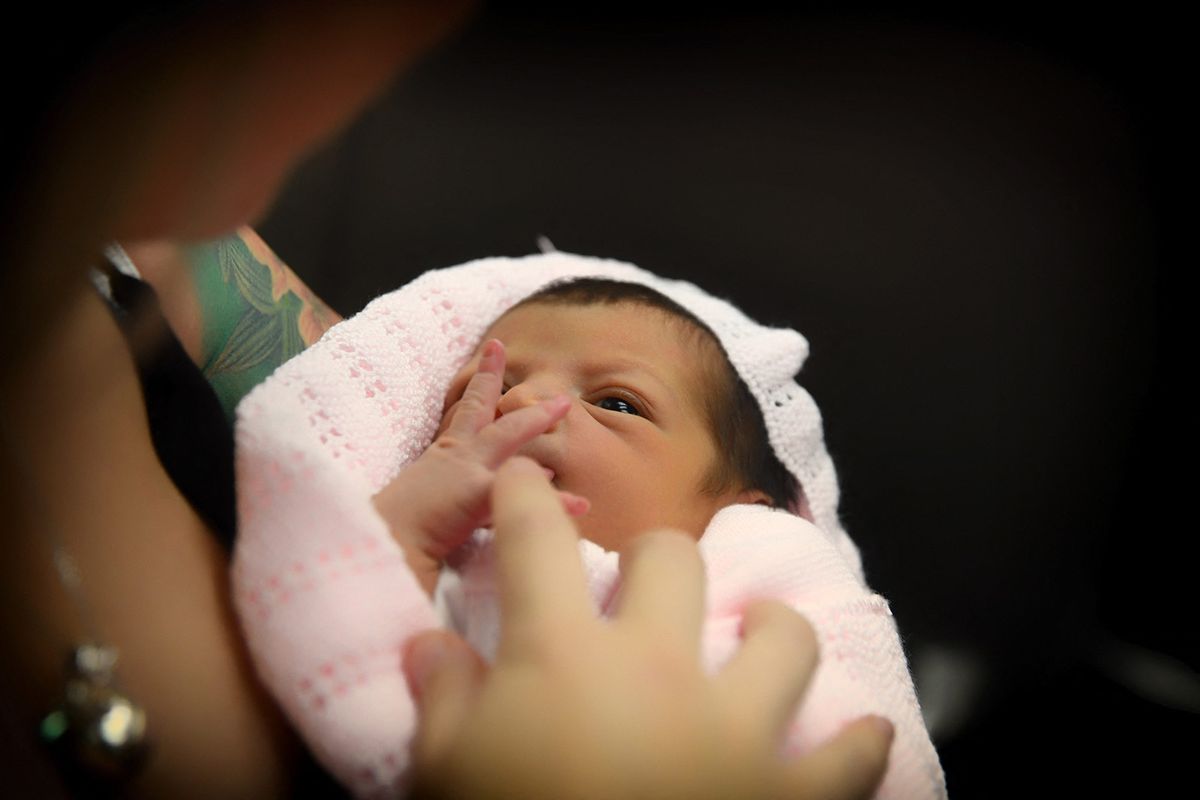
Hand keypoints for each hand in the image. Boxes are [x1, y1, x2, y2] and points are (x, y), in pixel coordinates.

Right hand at [373, 339, 587, 590]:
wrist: (380, 544)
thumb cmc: (396, 531)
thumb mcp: (426, 502)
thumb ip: (450, 491)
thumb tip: (470, 491)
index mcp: (444, 456)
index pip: (465, 410)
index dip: (482, 380)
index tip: (496, 350)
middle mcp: (455, 455)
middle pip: (482, 408)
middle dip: (501, 379)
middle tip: (512, 352)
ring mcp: (465, 471)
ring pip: (506, 435)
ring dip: (536, 420)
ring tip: (566, 407)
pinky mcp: (472, 495)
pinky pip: (519, 493)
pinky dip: (553, 500)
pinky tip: (580, 502)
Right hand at [402, 457, 892, 799]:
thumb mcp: (444, 776)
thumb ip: (441, 699)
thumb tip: (428, 645)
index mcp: (566, 655)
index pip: (538, 542)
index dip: (525, 496)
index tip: (523, 477)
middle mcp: (660, 667)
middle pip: (673, 559)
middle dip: (653, 560)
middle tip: (639, 589)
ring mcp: (736, 727)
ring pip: (781, 635)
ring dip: (770, 631)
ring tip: (758, 636)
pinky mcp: (790, 792)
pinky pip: (848, 756)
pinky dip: (858, 744)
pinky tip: (864, 735)